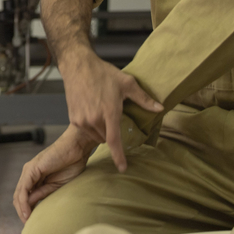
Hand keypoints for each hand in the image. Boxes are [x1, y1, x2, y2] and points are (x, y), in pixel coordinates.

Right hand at [12, 51, 161, 221]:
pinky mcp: (73, 119)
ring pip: (96, 136)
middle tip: (113, 115)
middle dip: (112, 131)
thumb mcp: (127, 83)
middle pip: (107, 138)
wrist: (78, 66)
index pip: (114, 141)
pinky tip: (92, 111)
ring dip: (102, 130)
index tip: (123, 168)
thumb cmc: (103, 73)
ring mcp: (82, 120)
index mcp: (109, 112)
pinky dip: (92, 126)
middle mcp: (94, 119)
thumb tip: (160, 108)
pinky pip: (86, 130)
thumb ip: (144, 99)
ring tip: (102, 111)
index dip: (119, 156)